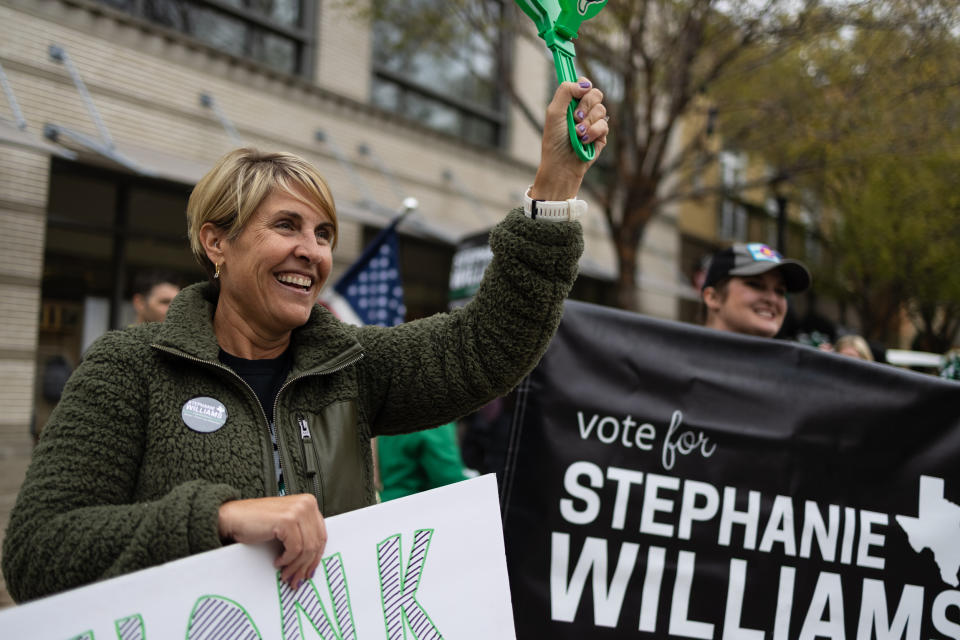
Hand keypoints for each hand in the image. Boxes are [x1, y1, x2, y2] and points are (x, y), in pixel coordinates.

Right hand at [218, 494, 326, 587]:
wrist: (233, 517)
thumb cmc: (256, 522)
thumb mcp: (286, 526)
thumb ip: (302, 534)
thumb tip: (312, 560)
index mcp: (309, 503)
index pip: (322, 535)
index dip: (316, 556)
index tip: (309, 570)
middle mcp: (306, 504)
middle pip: (316, 543)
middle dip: (306, 565)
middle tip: (297, 578)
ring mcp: (298, 510)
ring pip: (307, 548)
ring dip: (296, 566)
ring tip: (286, 574)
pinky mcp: (287, 520)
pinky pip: (295, 549)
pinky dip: (287, 559)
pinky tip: (278, 562)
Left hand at [531, 78, 608, 200]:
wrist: (562, 163)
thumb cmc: (554, 140)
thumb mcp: (554, 112)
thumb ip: (565, 91)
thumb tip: (584, 84)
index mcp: (571, 103)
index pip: (583, 84)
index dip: (583, 85)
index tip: (578, 92)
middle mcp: (583, 110)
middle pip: (595, 93)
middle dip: (585, 105)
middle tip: (575, 117)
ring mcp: (593, 122)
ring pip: (601, 109)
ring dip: (587, 121)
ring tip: (577, 133)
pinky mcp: (601, 135)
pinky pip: (604, 124)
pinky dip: (593, 131)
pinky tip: (584, 140)